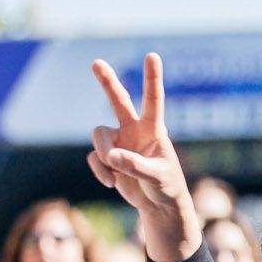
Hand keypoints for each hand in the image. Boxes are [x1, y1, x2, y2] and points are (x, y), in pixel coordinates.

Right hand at [87, 55, 197, 261]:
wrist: (158, 206)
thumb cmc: (167, 187)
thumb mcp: (158, 177)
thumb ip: (136, 166)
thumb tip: (112, 156)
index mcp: (153, 129)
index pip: (153, 100)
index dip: (152, 78)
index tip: (152, 56)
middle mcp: (134, 130)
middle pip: (118, 100)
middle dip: (107, 81)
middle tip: (96, 62)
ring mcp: (119, 142)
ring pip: (99, 136)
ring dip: (104, 153)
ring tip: (116, 172)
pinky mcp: (107, 158)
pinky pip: (94, 158)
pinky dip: (100, 171)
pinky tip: (113, 182)